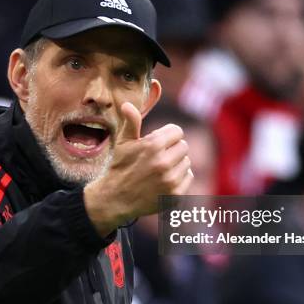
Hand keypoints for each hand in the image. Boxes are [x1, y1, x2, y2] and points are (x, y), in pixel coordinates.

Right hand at [84, 102, 192, 235]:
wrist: (114, 199)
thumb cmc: (119, 166)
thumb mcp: (123, 143)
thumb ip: (131, 122)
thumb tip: (127, 104)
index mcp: (153, 145)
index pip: (177, 131)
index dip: (167, 135)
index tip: (157, 143)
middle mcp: (164, 162)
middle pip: (183, 146)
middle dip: (172, 149)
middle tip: (157, 157)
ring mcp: (170, 180)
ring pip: (187, 161)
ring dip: (176, 163)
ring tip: (159, 169)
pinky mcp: (175, 194)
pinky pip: (188, 177)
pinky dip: (180, 177)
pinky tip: (164, 179)